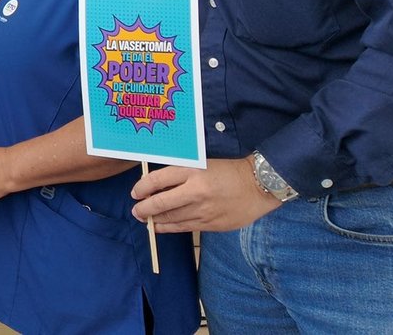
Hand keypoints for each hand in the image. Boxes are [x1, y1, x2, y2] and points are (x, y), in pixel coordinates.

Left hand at [130, 158, 279, 232]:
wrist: (257, 186)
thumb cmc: (228, 172)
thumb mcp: (202, 164)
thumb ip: (181, 174)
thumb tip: (156, 185)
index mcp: (192, 171)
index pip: (158, 180)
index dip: (142, 188)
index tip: (135, 193)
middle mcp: (195, 191)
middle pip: (160, 203)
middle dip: (143, 209)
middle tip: (136, 211)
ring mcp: (203, 210)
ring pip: (170, 218)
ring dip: (154, 220)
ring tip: (146, 219)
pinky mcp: (210, 224)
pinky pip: (183, 227)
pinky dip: (168, 228)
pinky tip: (160, 227)